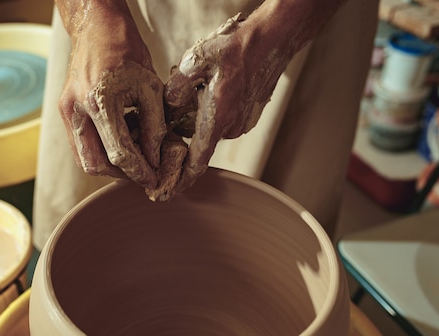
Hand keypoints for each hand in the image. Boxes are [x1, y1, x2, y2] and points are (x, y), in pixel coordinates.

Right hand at [56, 2, 166, 189]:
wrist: (96, 28)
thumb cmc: (126, 51)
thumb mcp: (150, 87)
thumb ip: (155, 126)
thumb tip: (155, 158)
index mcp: (100, 100)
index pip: (119, 153)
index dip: (139, 171)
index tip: (153, 179)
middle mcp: (77, 110)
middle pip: (94, 164)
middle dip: (121, 174)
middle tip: (142, 173)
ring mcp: (66, 112)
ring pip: (84, 159)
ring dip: (109, 166)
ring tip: (133, 159)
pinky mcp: (64, 113)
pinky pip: (80, 145)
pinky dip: (100, 152)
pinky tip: (119, 143)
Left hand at [165, 12, 288, 191]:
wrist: (272, 39)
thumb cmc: (236, 48)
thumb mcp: (195, 60)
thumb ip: (175, 87)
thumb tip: (168, 107)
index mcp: (217, 119)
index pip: (196, 162)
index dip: (179, 180)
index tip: (165, 193)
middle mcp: (230, 128)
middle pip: (196, 138)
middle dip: (182, 126)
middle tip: (175, 102)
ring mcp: (241, 123)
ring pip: (208, 126)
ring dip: (197, 113)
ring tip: (198, 84)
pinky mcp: (247, 116)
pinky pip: (221, 119)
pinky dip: (211, 108)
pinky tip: (212, 85)